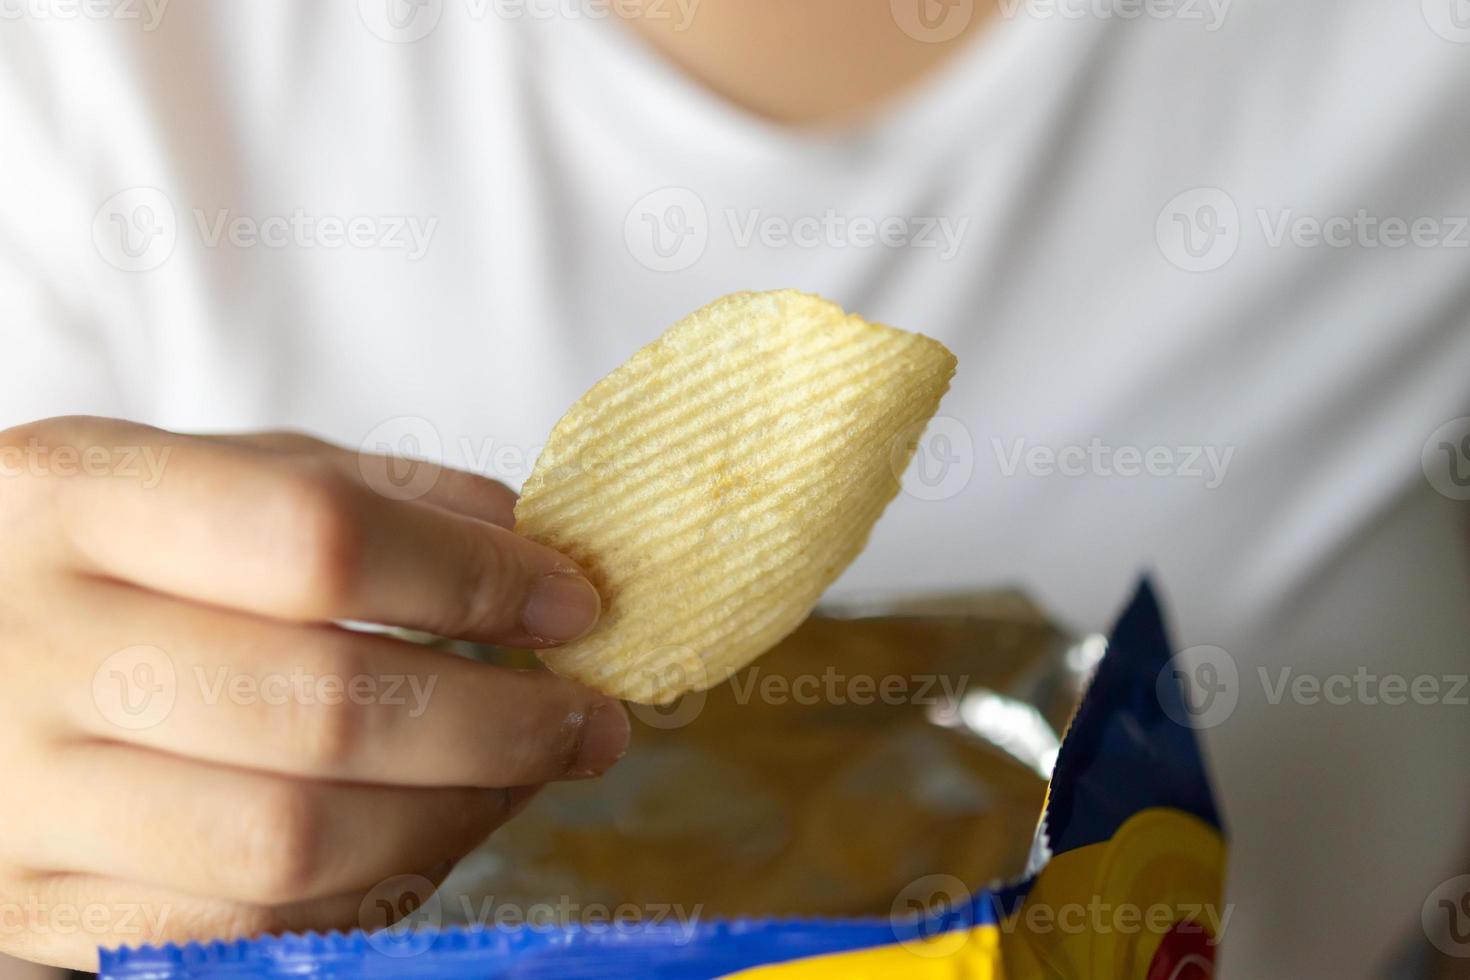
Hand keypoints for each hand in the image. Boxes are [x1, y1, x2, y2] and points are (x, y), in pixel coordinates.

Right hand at [0, 417, 628, 969]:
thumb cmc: (93, 559)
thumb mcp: (196, 479)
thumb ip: (354, 490)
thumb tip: (519, 538)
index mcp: (73, 500)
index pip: (314, 540)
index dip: (469, 580)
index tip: (570, 606)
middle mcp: (34, 647)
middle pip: (320, 708)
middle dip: (499, 724)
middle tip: (590, 720)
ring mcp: (23, 797)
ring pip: (291, 842)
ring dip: (453, 817)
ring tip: (527, 777)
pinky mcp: (38, 907)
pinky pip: (244, 927)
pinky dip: (370, 886)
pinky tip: (430, 832)